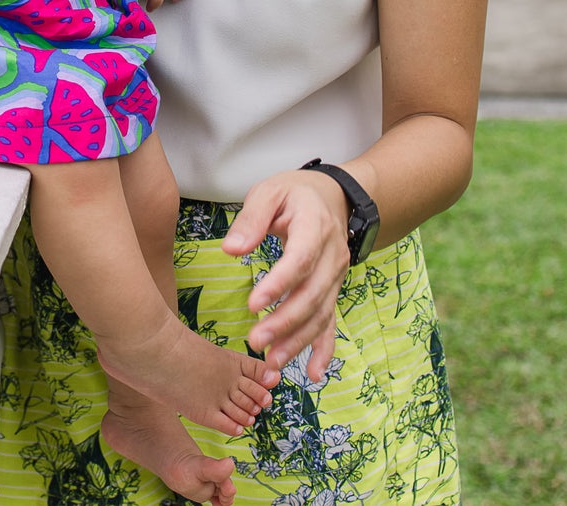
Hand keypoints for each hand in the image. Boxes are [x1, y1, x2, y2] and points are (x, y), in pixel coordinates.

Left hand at [219, 168, 351, 381]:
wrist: (333, 198)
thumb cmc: (294, 194)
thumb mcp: (269, 191)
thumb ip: (251, 219)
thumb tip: (231, 249)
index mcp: (315, 227)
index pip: (300, 260)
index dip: (279, 284)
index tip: (253, 304)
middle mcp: (332, 256)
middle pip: (312, 295)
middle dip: (284, 322)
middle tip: (255, 342)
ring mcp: (336, 277)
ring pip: (320, 314)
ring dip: (298, 341)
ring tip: (271, 362)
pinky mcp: (332, 291)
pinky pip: (331, 323)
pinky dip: (324, 350)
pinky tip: (315, 374)